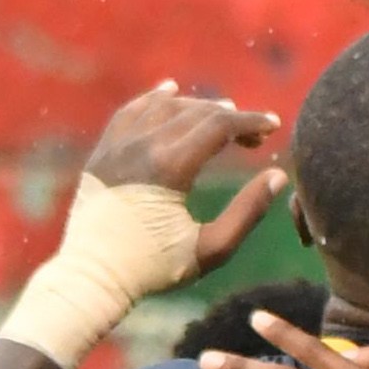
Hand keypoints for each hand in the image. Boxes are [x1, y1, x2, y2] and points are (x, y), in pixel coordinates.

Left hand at [84, 79, 284, 252]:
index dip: (251, 121)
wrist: (91, 277)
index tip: (274, 126)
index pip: (218, 125)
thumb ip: (248, 211)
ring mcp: (117, 147)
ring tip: (222, 118)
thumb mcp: (212, 249)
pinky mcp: (102, 154)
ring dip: (199, 107)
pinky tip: (169, 91)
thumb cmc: (155, 268)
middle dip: (232, 117)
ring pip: (164, 108)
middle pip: (196, 113)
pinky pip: (130, 113)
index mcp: (169, 167)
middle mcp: (141, 147)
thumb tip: (277, 176)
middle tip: (255, 136)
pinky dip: (153, 99)